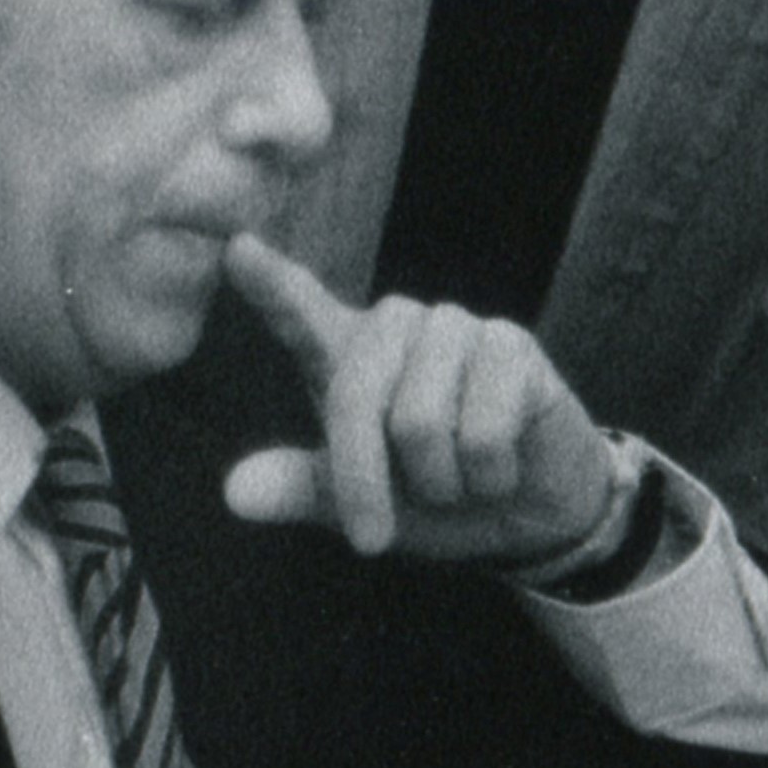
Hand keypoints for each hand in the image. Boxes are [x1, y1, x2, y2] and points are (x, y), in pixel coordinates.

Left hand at [217, 234, 618, 563]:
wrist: (533, 515)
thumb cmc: (438, 501)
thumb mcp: (362, 508)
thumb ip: (304, 490)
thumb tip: (234, 492)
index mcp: (348, 359)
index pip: (300, 312)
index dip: (269, 283)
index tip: (237, 249)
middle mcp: (397, 329)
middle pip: (355, 399)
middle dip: (371, 480)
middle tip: (399, 519)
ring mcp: (457, 329)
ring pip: (419, 421)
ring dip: (442, 480)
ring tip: (464, 476)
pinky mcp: (512, 346)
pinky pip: (481, 431)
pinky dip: (488, 474)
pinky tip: (505, 466)